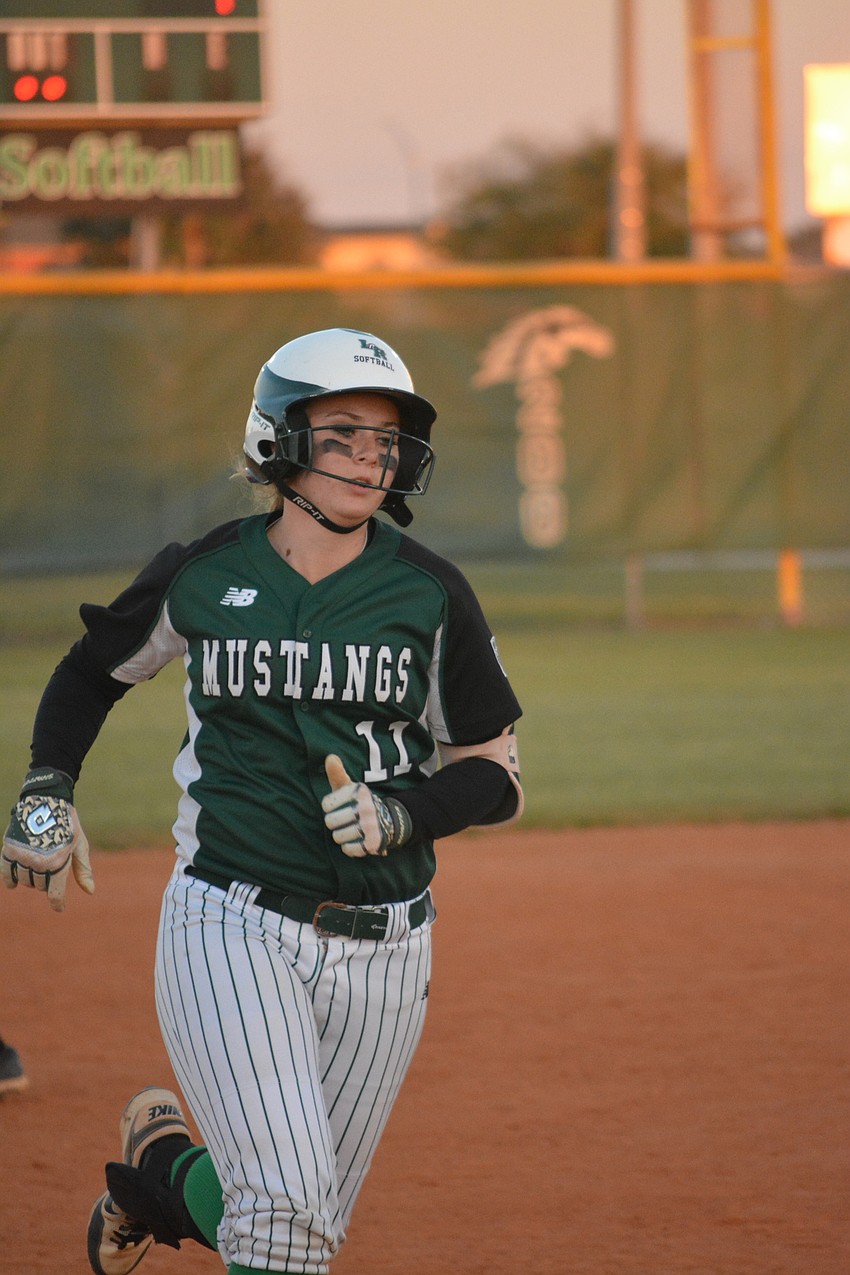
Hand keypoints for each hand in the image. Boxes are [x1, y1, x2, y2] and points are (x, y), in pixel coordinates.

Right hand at [2, 768, 94, 912]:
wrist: (46, 800)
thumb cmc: (68, 824)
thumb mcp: (80, 845)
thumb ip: (83, 870)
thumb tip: (91, 892)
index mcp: (57, 863)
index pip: (54, 893)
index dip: (58, 903)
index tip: (59, 908)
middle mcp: (38, 863)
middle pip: (39, 887)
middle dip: (46, 880)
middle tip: (50, 865)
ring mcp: (22, 857)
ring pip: (24, 880)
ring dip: (31, 878)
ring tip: (37, 863)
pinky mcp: (9, 849)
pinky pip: (6, 872)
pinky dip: (10, 879)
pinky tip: (13, 883)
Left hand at [322, 755, 412, 857]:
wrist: (388, 820)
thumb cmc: (359, 802)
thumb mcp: (350, 786)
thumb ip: (337, 773)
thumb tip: (330, 757)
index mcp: (360, 792)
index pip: (326, 804)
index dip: (330, 807)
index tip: (341, 805)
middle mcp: (367, 807)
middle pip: (330, 822)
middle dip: (334, 823)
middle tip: (345, 819)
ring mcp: (371, 826)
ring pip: (337, 837)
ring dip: (341, 836)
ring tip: (351, 829)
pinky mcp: (373, 843)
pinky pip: (348, 850)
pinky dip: (349, 848)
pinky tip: (356, 840)